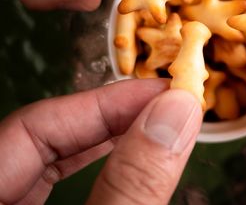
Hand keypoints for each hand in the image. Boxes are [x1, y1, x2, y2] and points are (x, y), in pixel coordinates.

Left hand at [0, 80, 201, 203]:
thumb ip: (131, 184)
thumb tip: (177, 112)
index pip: (34, 125)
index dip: (106, 102)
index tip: (165, 94)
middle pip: (44, 139)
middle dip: (115, 118)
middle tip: (171, 107)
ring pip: (52, 162)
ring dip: (113, 141)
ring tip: (162, 126)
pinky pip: (56, 185)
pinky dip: (101, 169)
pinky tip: (132, 158)